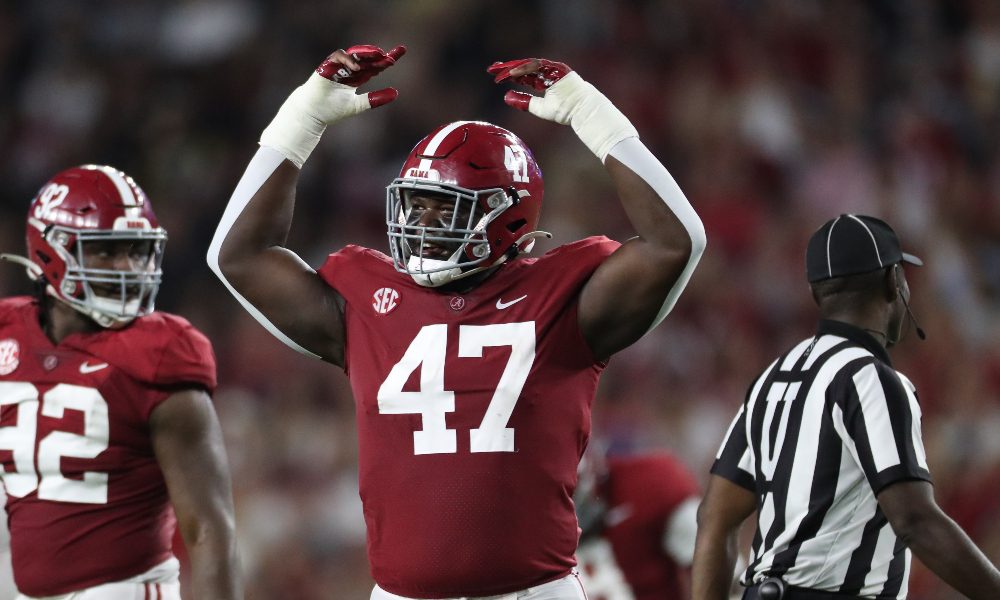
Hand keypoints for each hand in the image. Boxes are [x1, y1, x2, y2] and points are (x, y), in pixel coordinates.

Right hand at [316, 44, 406, 107]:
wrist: (313, 113)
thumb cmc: (332, 110)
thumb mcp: (359, 105)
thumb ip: (375, 99)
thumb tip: (396, 93)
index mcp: (356, 77)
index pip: (374, 67)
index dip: (386, 61)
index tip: (400, 54)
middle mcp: (348, 69)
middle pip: (367, 58)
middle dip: (380, 55)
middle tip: (395, 54)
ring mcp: (338, 66)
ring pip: (354, 55)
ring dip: (367, 54)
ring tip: (380, 55)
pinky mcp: (327, 66)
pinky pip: (339, 57)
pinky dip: (348, 60)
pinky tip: (358, 67)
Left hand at [488, 57, 636, 159]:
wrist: (580, 111)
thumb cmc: (564, 112)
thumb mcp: (538, 108)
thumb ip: (523, 102)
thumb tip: (505, 96)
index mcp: (544, 82)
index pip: (523, 76)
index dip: (509, 75)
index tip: (495, 77)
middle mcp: (547, 74)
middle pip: (524, 68)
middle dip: (507, 68)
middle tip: (491, 69)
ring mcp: (553, 70)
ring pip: (529, 65)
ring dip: (514, 67)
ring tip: (500, 72)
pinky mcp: (557, 68)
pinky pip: (538, 65)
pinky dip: (526, 68)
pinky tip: (513, 73)